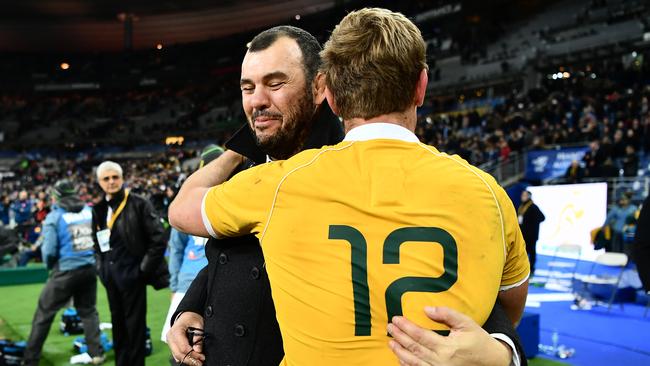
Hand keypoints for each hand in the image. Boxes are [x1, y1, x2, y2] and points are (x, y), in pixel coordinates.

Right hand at [167, 312, 205, 364]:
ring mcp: (170, 341)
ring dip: (187, 360)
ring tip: (197, 362)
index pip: (183, 347)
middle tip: (200, 363)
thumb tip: (198, 350)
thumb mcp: (198, 324)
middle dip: (190, 360)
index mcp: (176, 330)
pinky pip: (176, 354)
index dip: (193, 354)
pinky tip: (192, 359)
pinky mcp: (171, 344)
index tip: (202, 357)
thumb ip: (198, 337)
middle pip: (179, 353)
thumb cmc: (193, 318)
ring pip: (177, 355)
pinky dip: (184, 357)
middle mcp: (170, 337)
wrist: (186, 315)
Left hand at [387, 306, 511, 365]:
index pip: (420, 335)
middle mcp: (441, 362)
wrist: (493, 363)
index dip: (406, 327)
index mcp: (448, 347)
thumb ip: (446, 314)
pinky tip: (401, 358)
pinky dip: (408, 365)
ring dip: (400, 352)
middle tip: (389, 327)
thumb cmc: (479, 341)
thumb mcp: (466, 323)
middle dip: (399, 337)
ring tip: (391, 342)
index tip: (396, 319)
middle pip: (414, 348)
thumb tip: (426, 309)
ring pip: (414, 362)